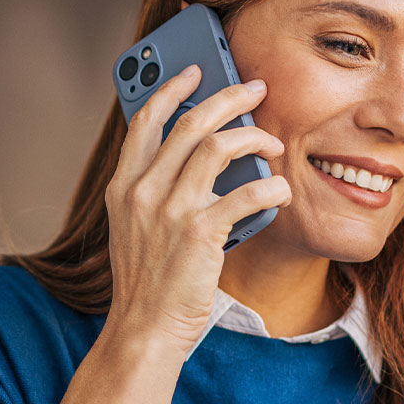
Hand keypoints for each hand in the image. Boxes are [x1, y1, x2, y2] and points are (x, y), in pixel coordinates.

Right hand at [101, 65, 290, 359]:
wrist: (144, 332)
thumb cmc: (147, 284)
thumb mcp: (134, 230)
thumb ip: (154, 193)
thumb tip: (200, 158)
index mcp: (123, 187)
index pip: (144, 120)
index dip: (172, 88)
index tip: (195, 71)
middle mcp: (142, 191)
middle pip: (191, 122)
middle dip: (229, 96)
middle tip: (256, 89)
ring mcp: (170, 211)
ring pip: (220, 146)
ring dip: (256, 138)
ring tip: (274, 143)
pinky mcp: (200, 233)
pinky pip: (247, 192)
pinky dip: (271, 185)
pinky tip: (281, 189)